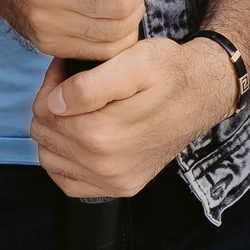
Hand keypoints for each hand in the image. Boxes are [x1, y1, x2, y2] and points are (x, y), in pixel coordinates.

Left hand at [29, 38, 236, 198]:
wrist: (204, 94)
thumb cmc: (170, 72)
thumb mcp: (135, 62)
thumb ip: (90, 85)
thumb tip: (55, 104)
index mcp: (104, 134)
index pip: (46, 113)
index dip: (50, 87)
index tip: (65, 72)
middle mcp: (107, 166)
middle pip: (45, 136)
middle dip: (50, 107)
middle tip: (71, 86)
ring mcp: (115, 181)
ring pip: (51, 158)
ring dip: (55, 132)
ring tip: (78, 109)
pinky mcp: (121, 188)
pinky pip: (69, 183)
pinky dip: (65, 161)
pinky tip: (79, 137)